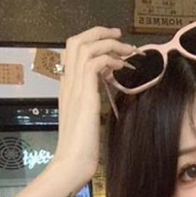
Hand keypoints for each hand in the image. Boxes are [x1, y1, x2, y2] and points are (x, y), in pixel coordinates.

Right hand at [52, 26, 135, 188]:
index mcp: (67, 87)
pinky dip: (109, 59)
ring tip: (128, 51)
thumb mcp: (88, 119)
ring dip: (109, 44)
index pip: (74, 50)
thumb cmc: (82, 148)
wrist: (72, 164)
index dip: (93, 41)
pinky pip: (93, 63)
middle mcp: (68, 82)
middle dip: (101, 33)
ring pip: (85, 46)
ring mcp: (73, 88)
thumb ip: (92, 101)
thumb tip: (106, 90)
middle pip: (76, 40)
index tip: (114, 46)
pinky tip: (122, 68)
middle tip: (121, 37)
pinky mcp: (84, 96)